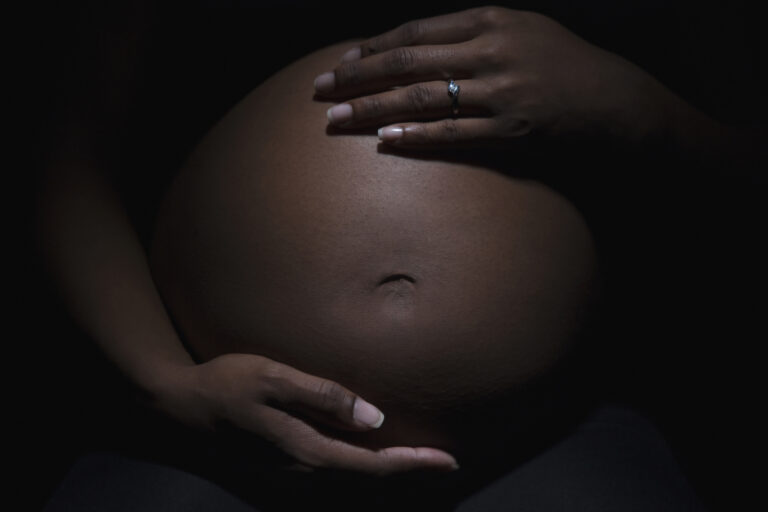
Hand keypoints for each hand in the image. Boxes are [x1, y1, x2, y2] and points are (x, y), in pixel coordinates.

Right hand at [148, 353, 458, 474]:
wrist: (179, 406)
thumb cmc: (227, 383)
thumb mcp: (274, 378)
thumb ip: (323, 396)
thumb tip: (373, 418)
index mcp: (306, 450)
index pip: (372, 464)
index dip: (412, 463)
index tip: (447, 459)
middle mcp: (302, 472)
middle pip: (367, 480)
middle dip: (409, 472)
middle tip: (445, 460)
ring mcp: (290, 475)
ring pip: (351, 482)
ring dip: (388, 472)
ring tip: (419, 459)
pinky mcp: (281, 469)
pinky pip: (333, 476)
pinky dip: (362, 470)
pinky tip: (371, 455)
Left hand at [316, 7, 675, 148]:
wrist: (614, 100)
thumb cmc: (562, 64)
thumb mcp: (519, 31)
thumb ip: (471, 35)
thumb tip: (417, 49)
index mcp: (490, 20)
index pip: (415, 33)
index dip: (372, 49)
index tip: (339, 63)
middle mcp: (491, 50)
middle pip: (407, 63)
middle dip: (356, 77)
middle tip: (318, 90)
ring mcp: (502, 91)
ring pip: (422, 99)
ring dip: (373, 109)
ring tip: (336, 120)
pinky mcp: (513, 130)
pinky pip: (454, 134)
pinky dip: (417, 137)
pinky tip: (385, 142)